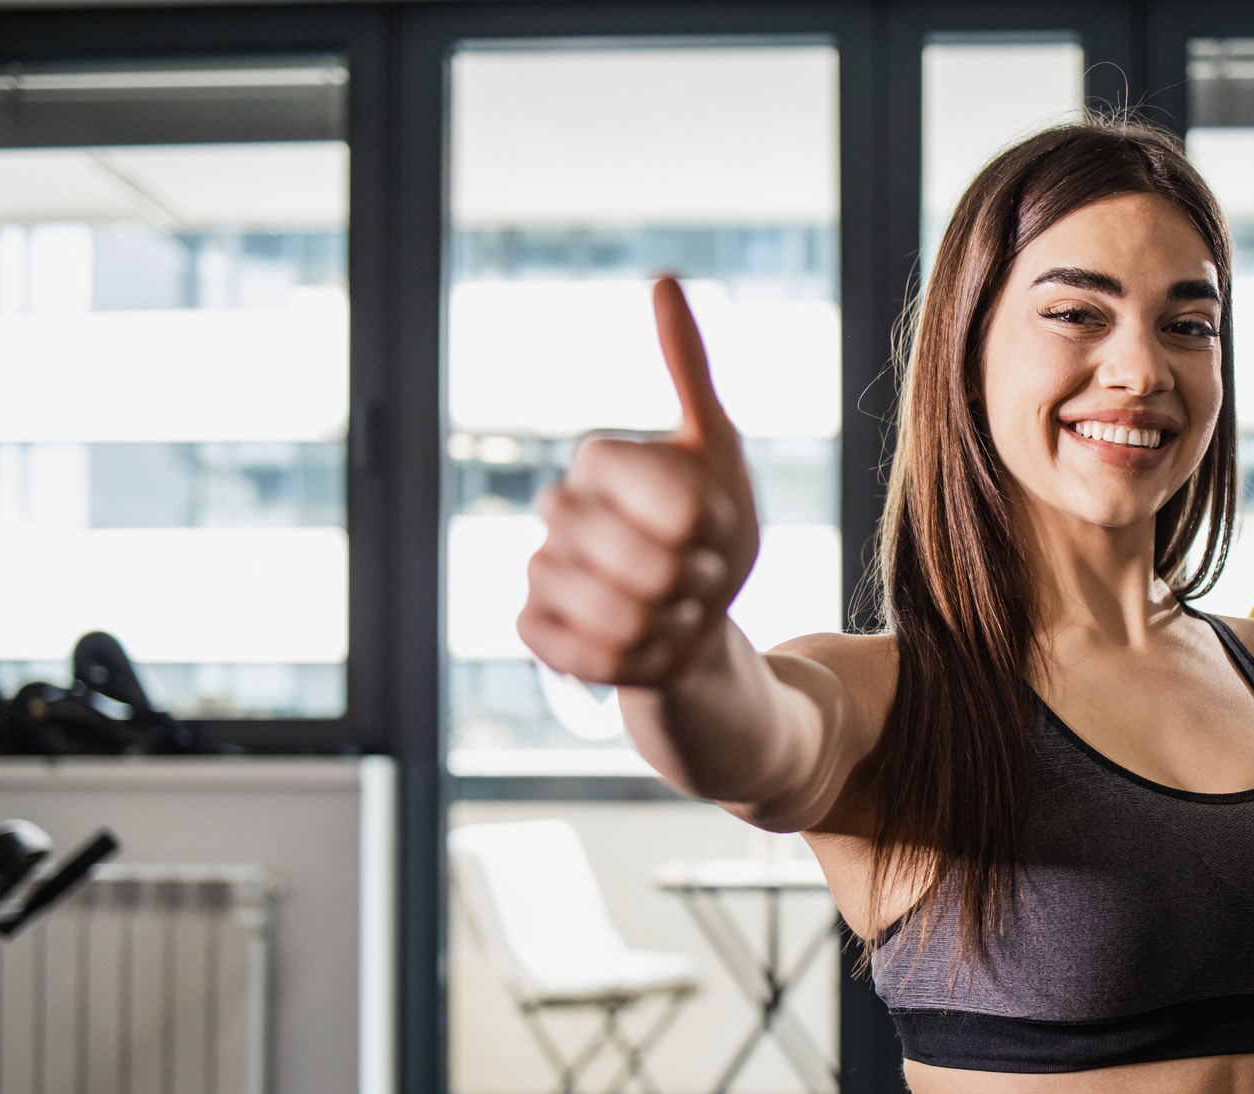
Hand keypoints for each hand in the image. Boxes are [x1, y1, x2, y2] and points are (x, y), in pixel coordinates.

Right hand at [516, 279, 758, 685]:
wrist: (701, 621)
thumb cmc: (715, 533)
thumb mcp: (717, 447)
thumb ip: (688, 365)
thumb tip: (661, 275)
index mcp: (599, 459)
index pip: (641, 486)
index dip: (691, 517)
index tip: (713, 526)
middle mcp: (557, 510)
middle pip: (630, 556)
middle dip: (688, 577)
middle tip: (701, 577)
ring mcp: (541, 571)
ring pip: (607, 610)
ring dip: (667, 621)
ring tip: (678, 610)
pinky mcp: (535, 629)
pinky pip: (576, 651)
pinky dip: (630, 658)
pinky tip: (646, 645)